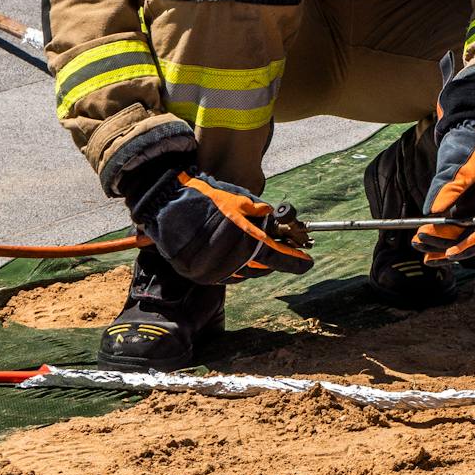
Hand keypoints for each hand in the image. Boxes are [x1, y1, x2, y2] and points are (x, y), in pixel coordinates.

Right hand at [127, 168, 311, 284]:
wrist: (167, 203)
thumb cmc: (207, 198)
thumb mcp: (241, 200)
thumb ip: (262, 214)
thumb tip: (277, 223)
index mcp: (245, 242)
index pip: (277, 258)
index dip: (295, 262)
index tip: (308, 263)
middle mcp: (229, 261)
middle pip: (262, 268)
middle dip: (273, 259)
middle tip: (280, 249)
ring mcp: (212, 271)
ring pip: (244, 274)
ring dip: (253, 263)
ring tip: (251, 247)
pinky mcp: (197, 275)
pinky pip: (225, 276)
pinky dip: (235, 268)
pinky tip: (235, 255)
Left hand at [415, 119, 474, 261]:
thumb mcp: (463, 164)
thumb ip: (448, 188)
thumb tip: (431, 211)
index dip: (469, 244)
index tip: (450, 252)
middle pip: (472, 237)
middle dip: (447, 244)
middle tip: (421, 241)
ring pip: (463, 234)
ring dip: (441, 243)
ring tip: (419, 246)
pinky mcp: (469, 207)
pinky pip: (457, 227)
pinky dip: (442, 235)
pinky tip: (425, 243)